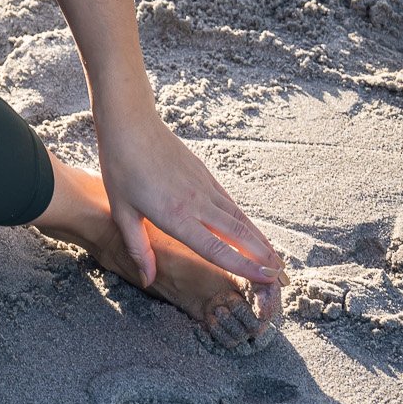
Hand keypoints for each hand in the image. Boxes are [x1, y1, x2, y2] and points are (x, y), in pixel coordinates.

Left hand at [93, 104, 286, 292]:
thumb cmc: (121, 167)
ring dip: (259, 239)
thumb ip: (138, 249)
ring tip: (275, 258)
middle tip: (281, 276)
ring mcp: (202, 186)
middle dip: (262, 257)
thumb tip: (148, 280)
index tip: (266, 279)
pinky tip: (251, 229)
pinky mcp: (204, 173)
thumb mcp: (122, 212)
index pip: (216, 248)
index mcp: (175, 216)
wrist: (130, 122)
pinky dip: (245, 218)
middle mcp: (195, 202)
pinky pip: (229, 201)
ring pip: (238, 217)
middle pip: (237, 234)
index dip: (243, 266)